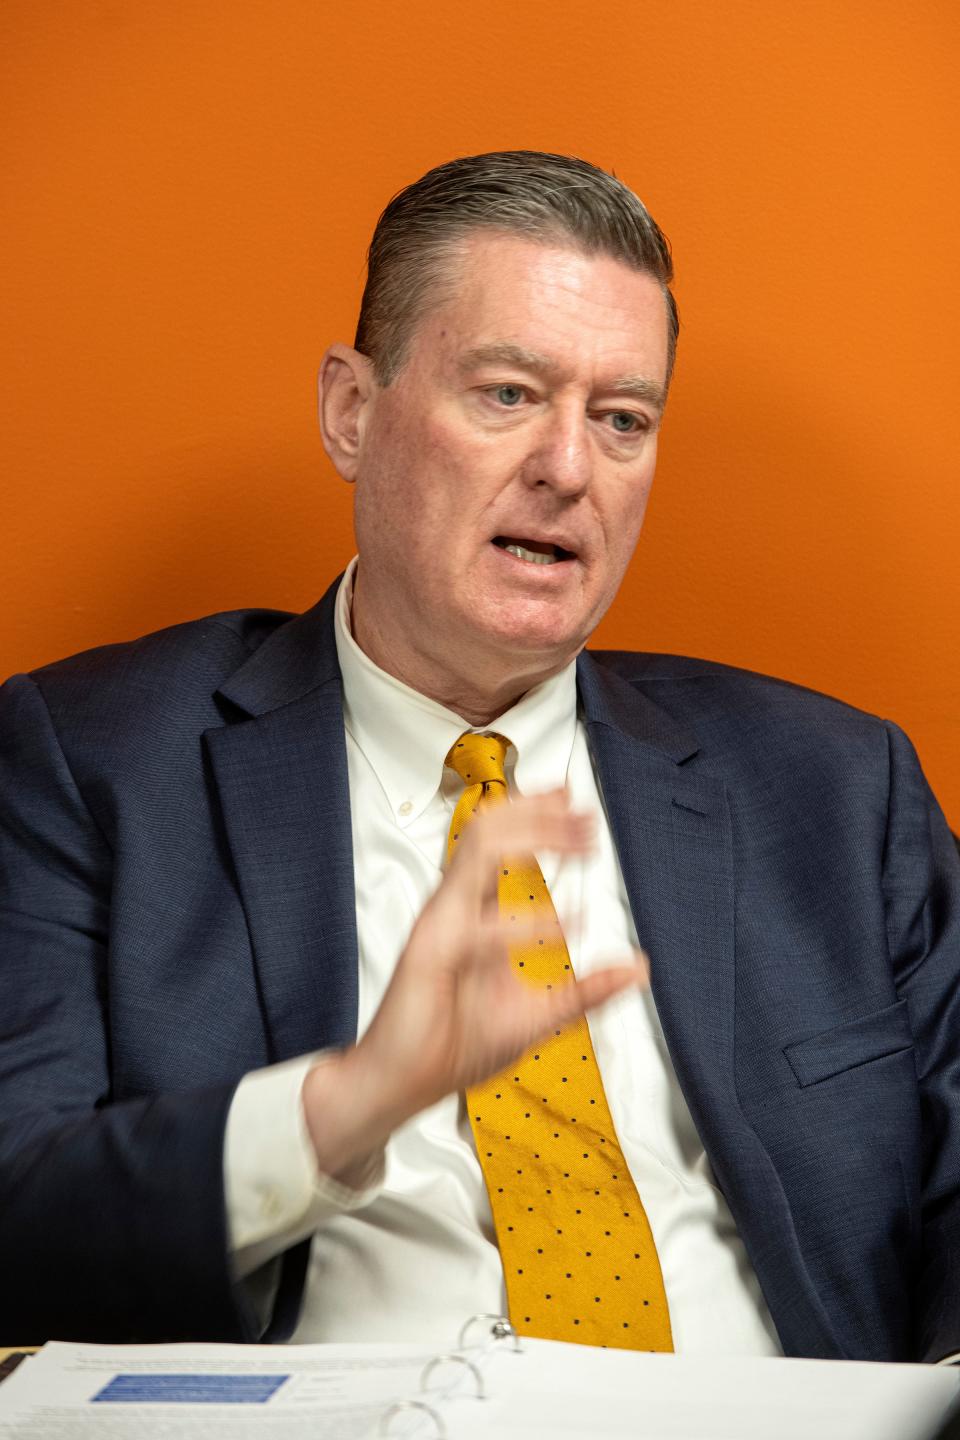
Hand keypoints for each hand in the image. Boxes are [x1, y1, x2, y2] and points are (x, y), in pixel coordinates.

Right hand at [302, 790, 646, 1180]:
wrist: (402, 1084)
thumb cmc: (455, 1045)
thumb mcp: (541, 1014)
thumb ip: (588, 989)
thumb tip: (639, 969)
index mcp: (474, 912)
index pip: (501, 843)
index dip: (537, 816)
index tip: (578, 807)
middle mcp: (454, 907)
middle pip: (489, 831)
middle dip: (539, 812)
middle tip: (583, 812)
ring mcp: (440, 924)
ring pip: (477, 851)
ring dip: (531, 836)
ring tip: (577, 841)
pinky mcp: (428, 954)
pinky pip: (476, 926)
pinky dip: (521, 923)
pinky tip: (565, 927)